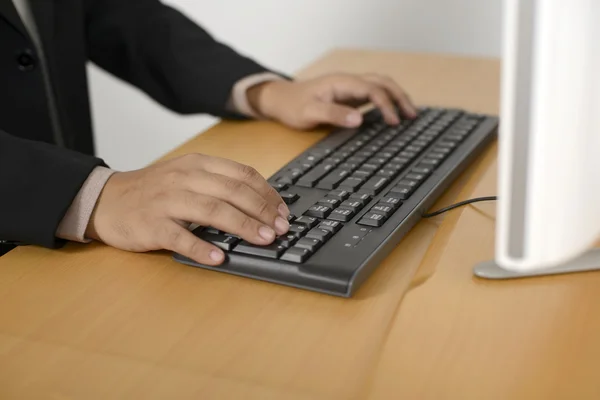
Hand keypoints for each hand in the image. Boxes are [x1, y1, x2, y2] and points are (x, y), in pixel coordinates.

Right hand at [86, 154, 289, 265]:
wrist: (106, 199)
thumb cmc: (155, 190)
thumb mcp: (187, 175)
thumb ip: (219, 183)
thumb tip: (261, 202)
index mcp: (198, 165)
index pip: (242, 174)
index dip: (267, 193)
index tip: (283, 212)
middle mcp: (184, 178)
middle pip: (232, 191)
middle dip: (262, 210)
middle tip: (281, 229)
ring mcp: (167, 201)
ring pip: (212, 211)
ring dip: (242, 226)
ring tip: (264, 239)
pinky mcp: (151, 225)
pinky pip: (180, 237)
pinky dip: (201, 248)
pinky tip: (219, 257)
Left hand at [247, 73, 416, 129]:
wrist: (282, 99)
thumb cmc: (294, 106)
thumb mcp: (310, 113)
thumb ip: (334, 115)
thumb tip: (359, 120)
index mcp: (342, 83)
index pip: (372, 89)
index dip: (386, 105)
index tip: (394, 122)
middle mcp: (349, 82)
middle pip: (382, 83)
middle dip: (400, 97)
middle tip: (412, 116)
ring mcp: (350, 88)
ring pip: (381, 86)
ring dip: (396, 97)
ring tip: (409, 114)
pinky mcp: (349, 95)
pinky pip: (374, 94)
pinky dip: (387, 101)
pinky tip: (393, 114)